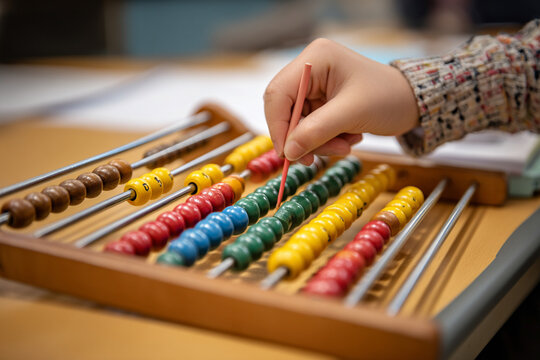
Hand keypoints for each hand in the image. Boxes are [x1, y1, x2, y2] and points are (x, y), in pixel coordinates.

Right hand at [264, 38, 418, 164]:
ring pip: (296, 125)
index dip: (278, 126)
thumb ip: (317, 131)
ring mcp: (314, 88)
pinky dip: (325, 141)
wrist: (411, 103)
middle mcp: (310, 70)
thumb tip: (288, 152)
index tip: (288, 154)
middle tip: (316, 158)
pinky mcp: (320, 104)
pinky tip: (347, 138)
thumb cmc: (388, 98)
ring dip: (318, 142)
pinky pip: (309, 129)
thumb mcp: (352, 114)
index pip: (278, 93)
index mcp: (315, 59)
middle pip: (285, 111)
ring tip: (345, 145)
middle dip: (302, 137)